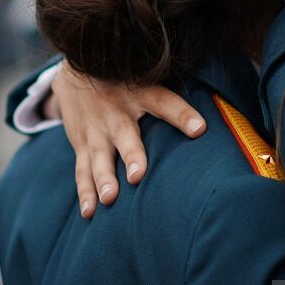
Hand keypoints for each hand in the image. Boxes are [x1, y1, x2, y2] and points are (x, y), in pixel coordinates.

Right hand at [51, 63, 206, 217]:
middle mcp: (117, 112)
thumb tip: (211, 121)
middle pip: (125, 134)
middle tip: (137, 176)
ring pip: (99, 157)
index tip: (199, 129)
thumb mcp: (145, 79)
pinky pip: (82, 171)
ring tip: (109, 199)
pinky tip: (89, 212)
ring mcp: (96, 130)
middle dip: (131, 155)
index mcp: (139, 94)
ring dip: (103, 179)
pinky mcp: (81, 144)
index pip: (163, 102)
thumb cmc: (124, 82)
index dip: (181, 114)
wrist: (74, 72)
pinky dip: (85, 192)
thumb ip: (171, 99)